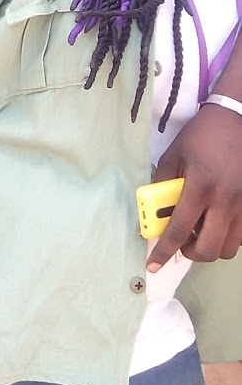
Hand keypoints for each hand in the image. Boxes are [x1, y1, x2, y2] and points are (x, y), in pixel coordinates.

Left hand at [149, 102, 241, 268]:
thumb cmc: (201, 136)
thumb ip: (162, 184)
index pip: (179, 230)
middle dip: (190, 253)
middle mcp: (224, 201)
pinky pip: (240, 237)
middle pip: (208, 249)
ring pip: (227, 248)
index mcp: (200, 187)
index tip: (154, 265)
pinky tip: (216, 222)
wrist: (236, 120)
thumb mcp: (174, 155)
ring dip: (209, 246)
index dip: (164, 251)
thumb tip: (153, 211)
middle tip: (181, 241)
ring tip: (199, 230)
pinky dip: (225, 237)